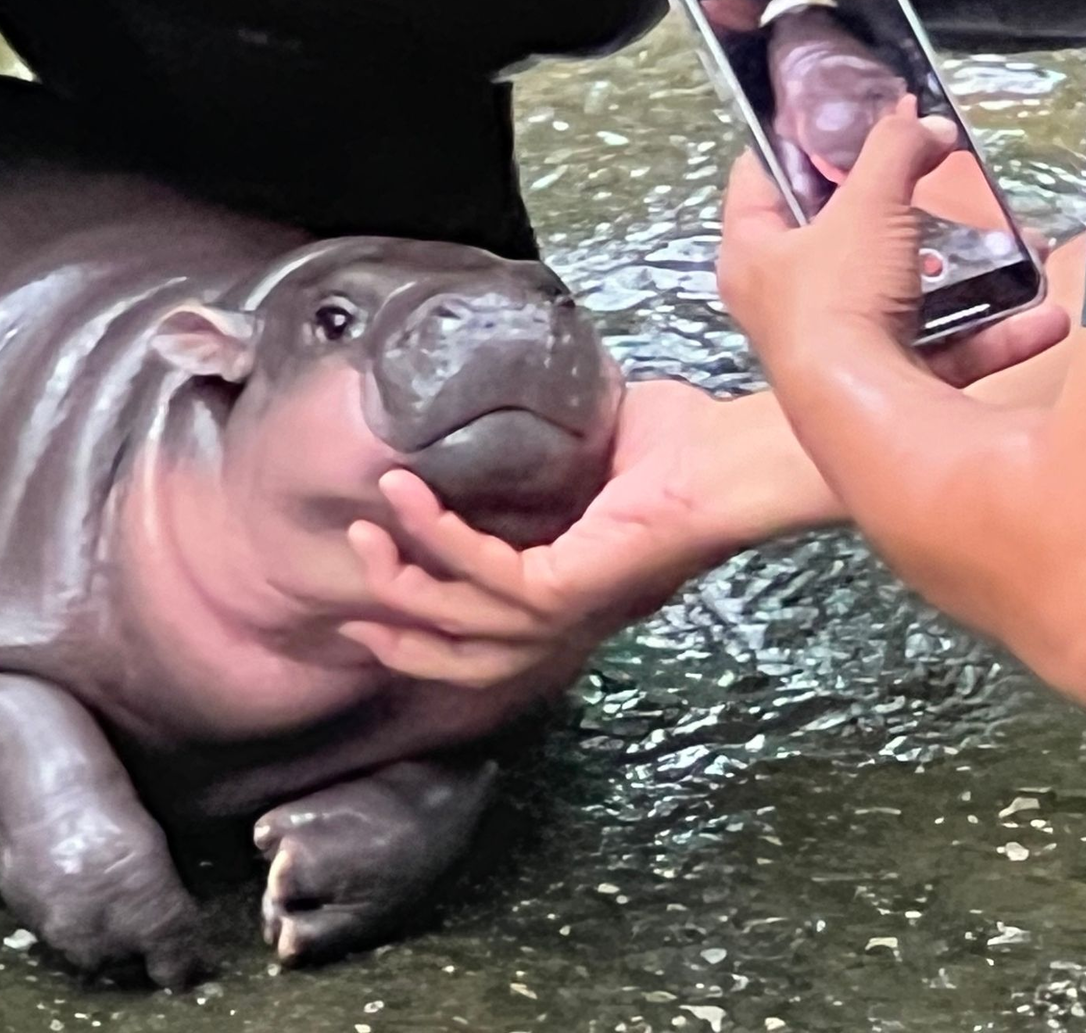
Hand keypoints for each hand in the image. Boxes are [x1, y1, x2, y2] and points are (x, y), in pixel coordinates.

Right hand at [337, 380, 784, 686]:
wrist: (735, 456)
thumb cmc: (682, 449)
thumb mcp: (590, 455)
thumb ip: (542, 463)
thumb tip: (496, 428)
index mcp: (572, 595)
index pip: (488, 639)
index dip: (426, 635)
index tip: (373, 608)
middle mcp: (567, 618)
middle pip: (464, 658)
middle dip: (401, 635)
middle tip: (350, 604)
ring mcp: (568, 610)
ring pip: (460, 620)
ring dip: (401, 579)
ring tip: (362, 533)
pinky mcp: (568, 587)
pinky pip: (482, 569)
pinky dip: (435, 532)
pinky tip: (404, 492)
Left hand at [719, 95, 1067, 387]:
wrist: (862, 410)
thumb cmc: (839, 298)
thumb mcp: (869, 201)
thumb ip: (896, 150)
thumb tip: (927, 128)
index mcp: (752, 254)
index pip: (756, 177)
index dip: (792, 141)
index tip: (837, 118)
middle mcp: (782, 302)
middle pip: (835, 238)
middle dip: (894, 210)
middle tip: (933, 179)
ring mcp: (833, 347)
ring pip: (898, 296)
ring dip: (958, 273)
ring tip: (1007, 244)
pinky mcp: (880, 385)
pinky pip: (943, 350)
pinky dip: (992, 334)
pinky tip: (1041, 316)